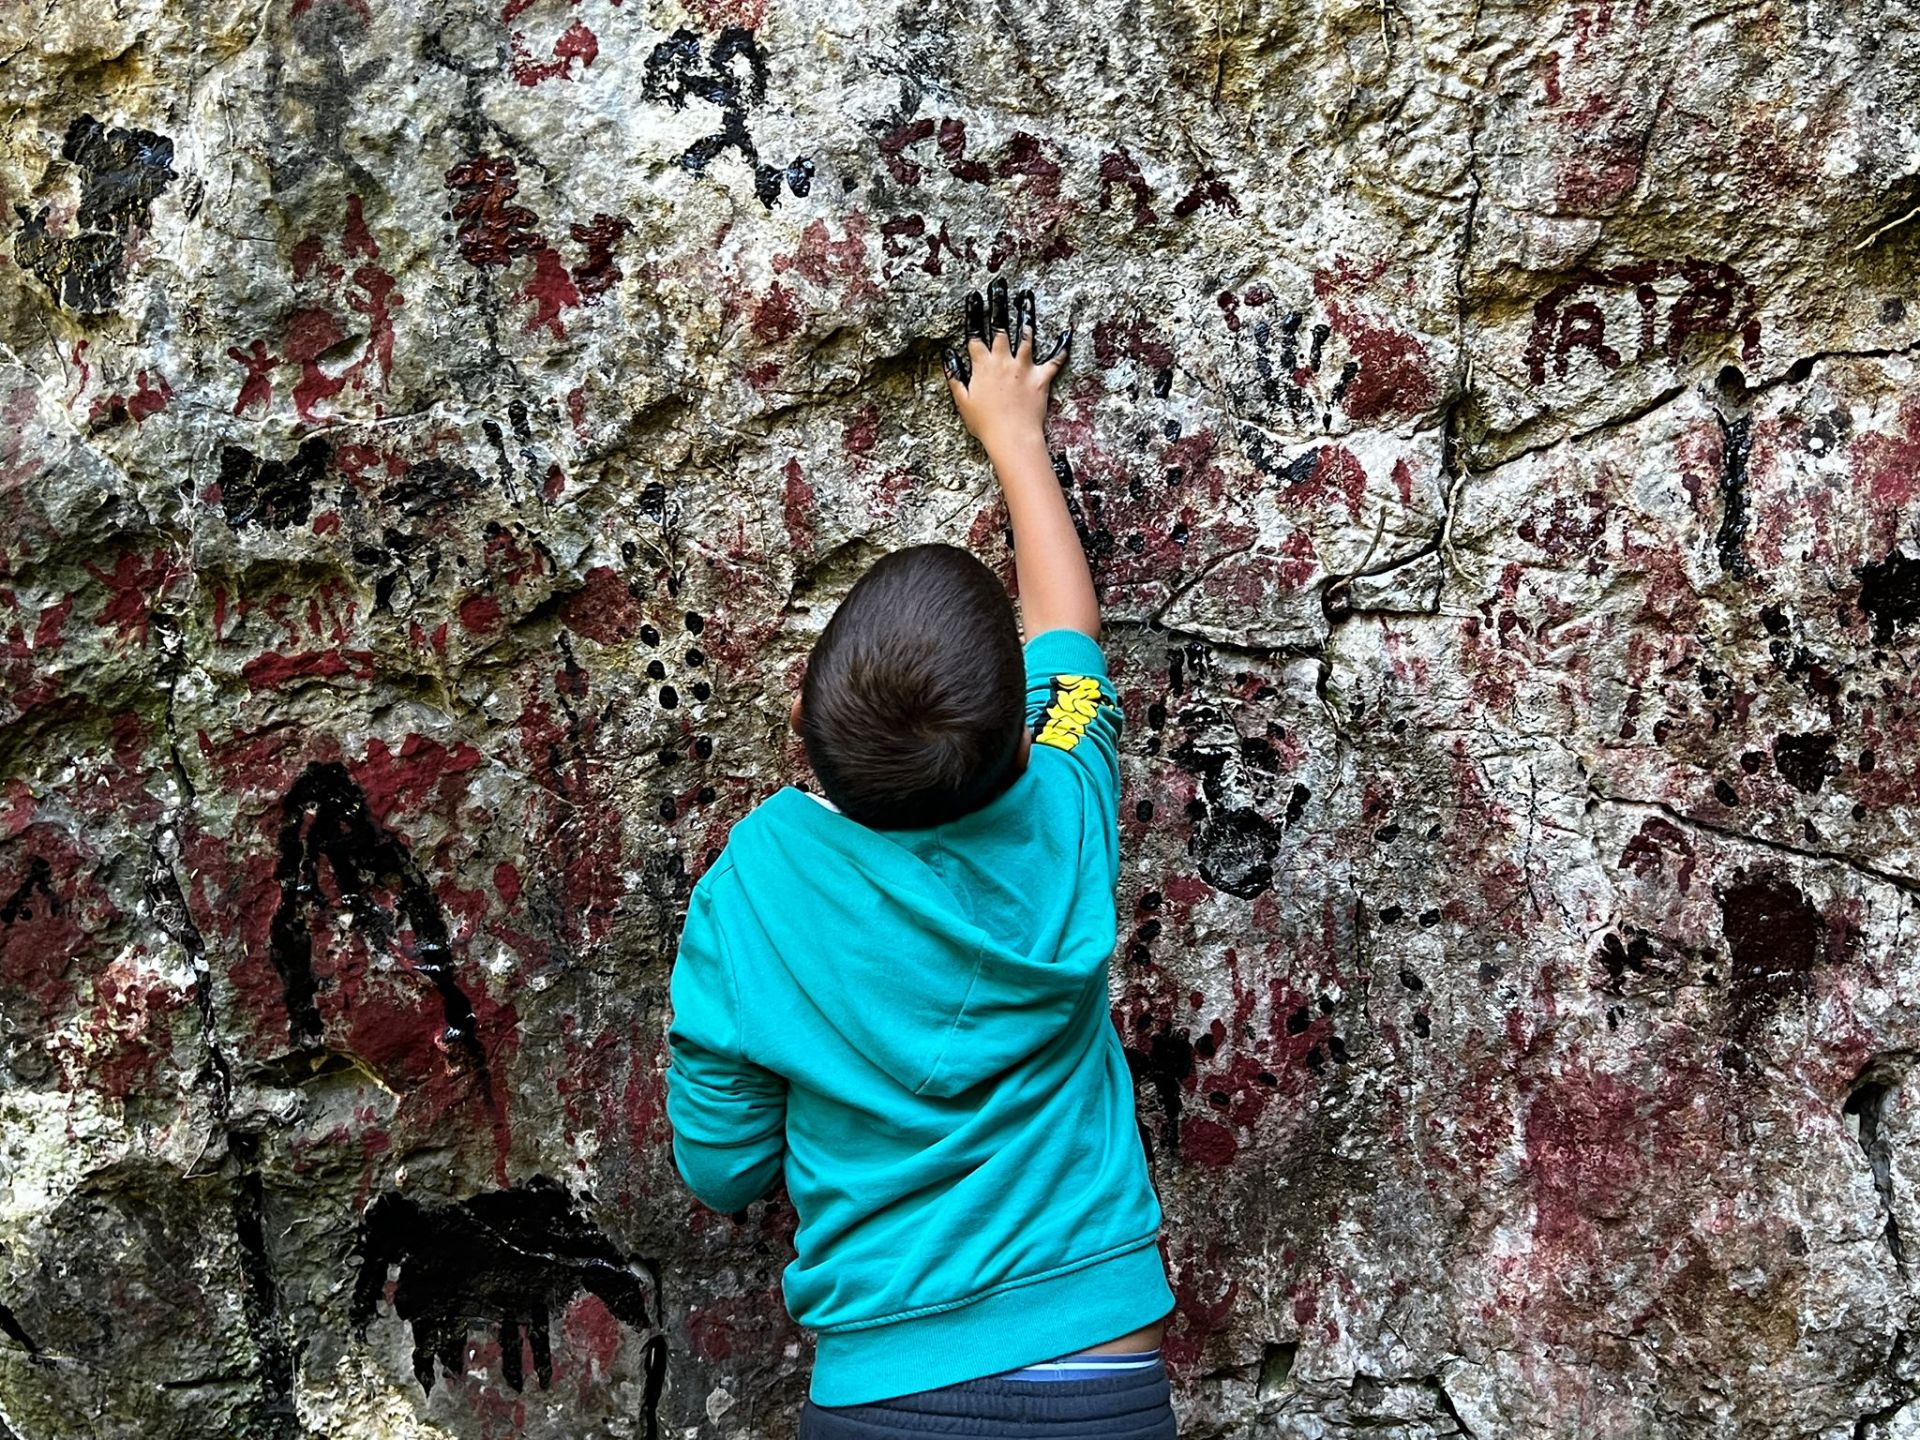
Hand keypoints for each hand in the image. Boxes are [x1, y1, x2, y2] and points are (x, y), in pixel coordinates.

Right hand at [944, 275, 1070, 457]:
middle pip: (1001, 328)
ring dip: (1026, 315)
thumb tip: (948, 354)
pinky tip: (1067, 334)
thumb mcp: (963, 400)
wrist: (1012, 437)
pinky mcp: (1041, 378)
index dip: (974, 314)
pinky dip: (1061, 347)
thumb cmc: (985, 423)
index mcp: (983, 366)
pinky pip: (1054, 360)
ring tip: (1026, 297)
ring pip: (1026, 336)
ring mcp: (1024, 368)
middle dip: (999, 305)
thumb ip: (955, 375)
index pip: (976, 334)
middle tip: (999, 286)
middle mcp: (1004, 361)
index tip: (974, 297)